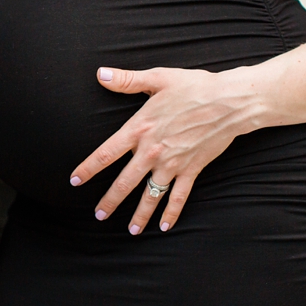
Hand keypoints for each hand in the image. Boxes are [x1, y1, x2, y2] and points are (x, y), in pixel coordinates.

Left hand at [70, 67, 257, 234]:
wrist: (230, 102)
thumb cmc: (194, 86)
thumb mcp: (158, 78)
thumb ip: (126, 80)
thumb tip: (100, 74)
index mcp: (139, 128)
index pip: (105, 154)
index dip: (88, 169)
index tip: (74, 181)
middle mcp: (152, 151)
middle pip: (124, 182)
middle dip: (110, 201)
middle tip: (99, 215)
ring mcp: (172, 163)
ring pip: (150, 195)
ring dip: (139, 215)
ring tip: (131, 231)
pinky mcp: (191, 170)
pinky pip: (179, 197)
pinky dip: (172, 213)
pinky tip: (165, 226)